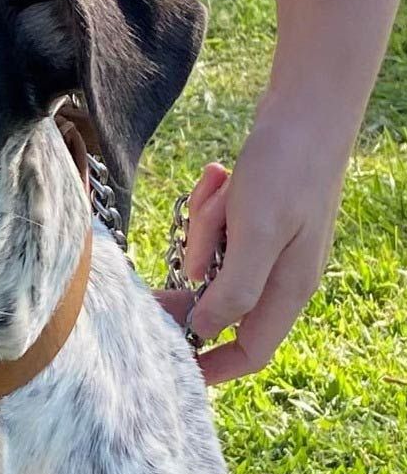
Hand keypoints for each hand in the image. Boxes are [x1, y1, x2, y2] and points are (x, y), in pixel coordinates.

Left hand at [156, 93, 353, 383]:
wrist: (305, 107)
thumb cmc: (286, 168)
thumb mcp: (255, 232)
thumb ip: (233, 289)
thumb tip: (204, 332)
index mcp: (288, 288)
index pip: (251, 351)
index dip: (212, 366)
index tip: (169, 364)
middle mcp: (279, 275)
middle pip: (218, 300)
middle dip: (196, 272)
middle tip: (183, 246)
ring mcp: (266, 247)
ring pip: (209, 260)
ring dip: (202, 228)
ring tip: (218, 189)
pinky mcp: (252, 220)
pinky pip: (213, 228)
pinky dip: (208, 207)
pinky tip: (217, 176)